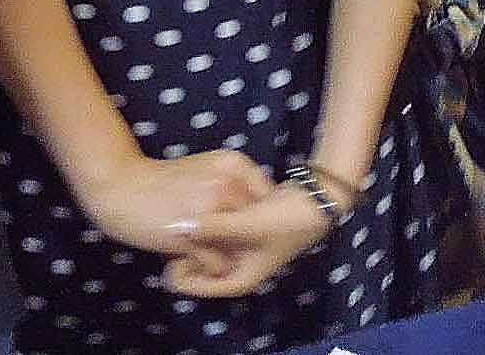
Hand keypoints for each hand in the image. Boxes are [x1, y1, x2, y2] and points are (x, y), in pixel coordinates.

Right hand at [74, 149, 270, 257]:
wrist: (120, 186)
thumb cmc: (164, 182)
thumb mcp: (206, 171)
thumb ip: (234, 186)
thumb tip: (265, 213)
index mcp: (233, 164)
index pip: (268, 199)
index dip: (260, 219)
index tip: (245, 228)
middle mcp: (226, 184)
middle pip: (257, 225)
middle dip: (247, 239)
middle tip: (226, 245)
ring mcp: (210, 211)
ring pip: (240, 246)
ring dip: (229, 255)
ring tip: (209, 251)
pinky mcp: (192, 237)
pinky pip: (218, 263)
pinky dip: (211, 268)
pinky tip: (194, 258)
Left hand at [161, 181, 332, 297]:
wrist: (317, 199)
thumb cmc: (286, 220)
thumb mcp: (247, 224)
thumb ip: (213, 226)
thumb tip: (177, 227)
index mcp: (245, 276)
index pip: (209, 286)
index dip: (187, 281)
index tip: (168, 269)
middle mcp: (244, 266)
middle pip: (209, 269)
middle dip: (190, 259)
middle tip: (168, 247)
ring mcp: (247, 248)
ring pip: (215, 250)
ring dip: (199, 241)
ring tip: (177, 229)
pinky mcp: (249, 230)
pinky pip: (223, 234)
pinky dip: (212, 227)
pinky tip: (197, 213)